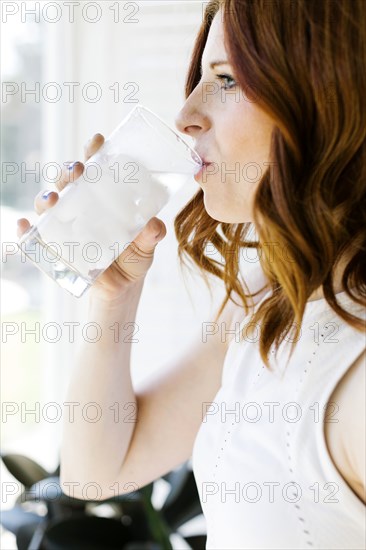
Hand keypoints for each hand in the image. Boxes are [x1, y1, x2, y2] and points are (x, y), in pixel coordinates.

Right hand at [17, 134, 166, 302]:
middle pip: (68, 181)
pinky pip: (35, 237)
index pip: (96, 168)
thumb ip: (152, 234)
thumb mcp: (147, 245)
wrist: (122, 287)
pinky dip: (26, 231)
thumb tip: (154, 226)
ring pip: (49, 204)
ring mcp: (66, 225)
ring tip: (52, 199)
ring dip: (46, 198)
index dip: (94, 152)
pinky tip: (25, 226)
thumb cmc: (134, 257)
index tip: (97, 142)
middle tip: (78, 171)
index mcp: (104, 197)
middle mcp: (81, 206)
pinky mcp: (56, 247)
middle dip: (69, 172)